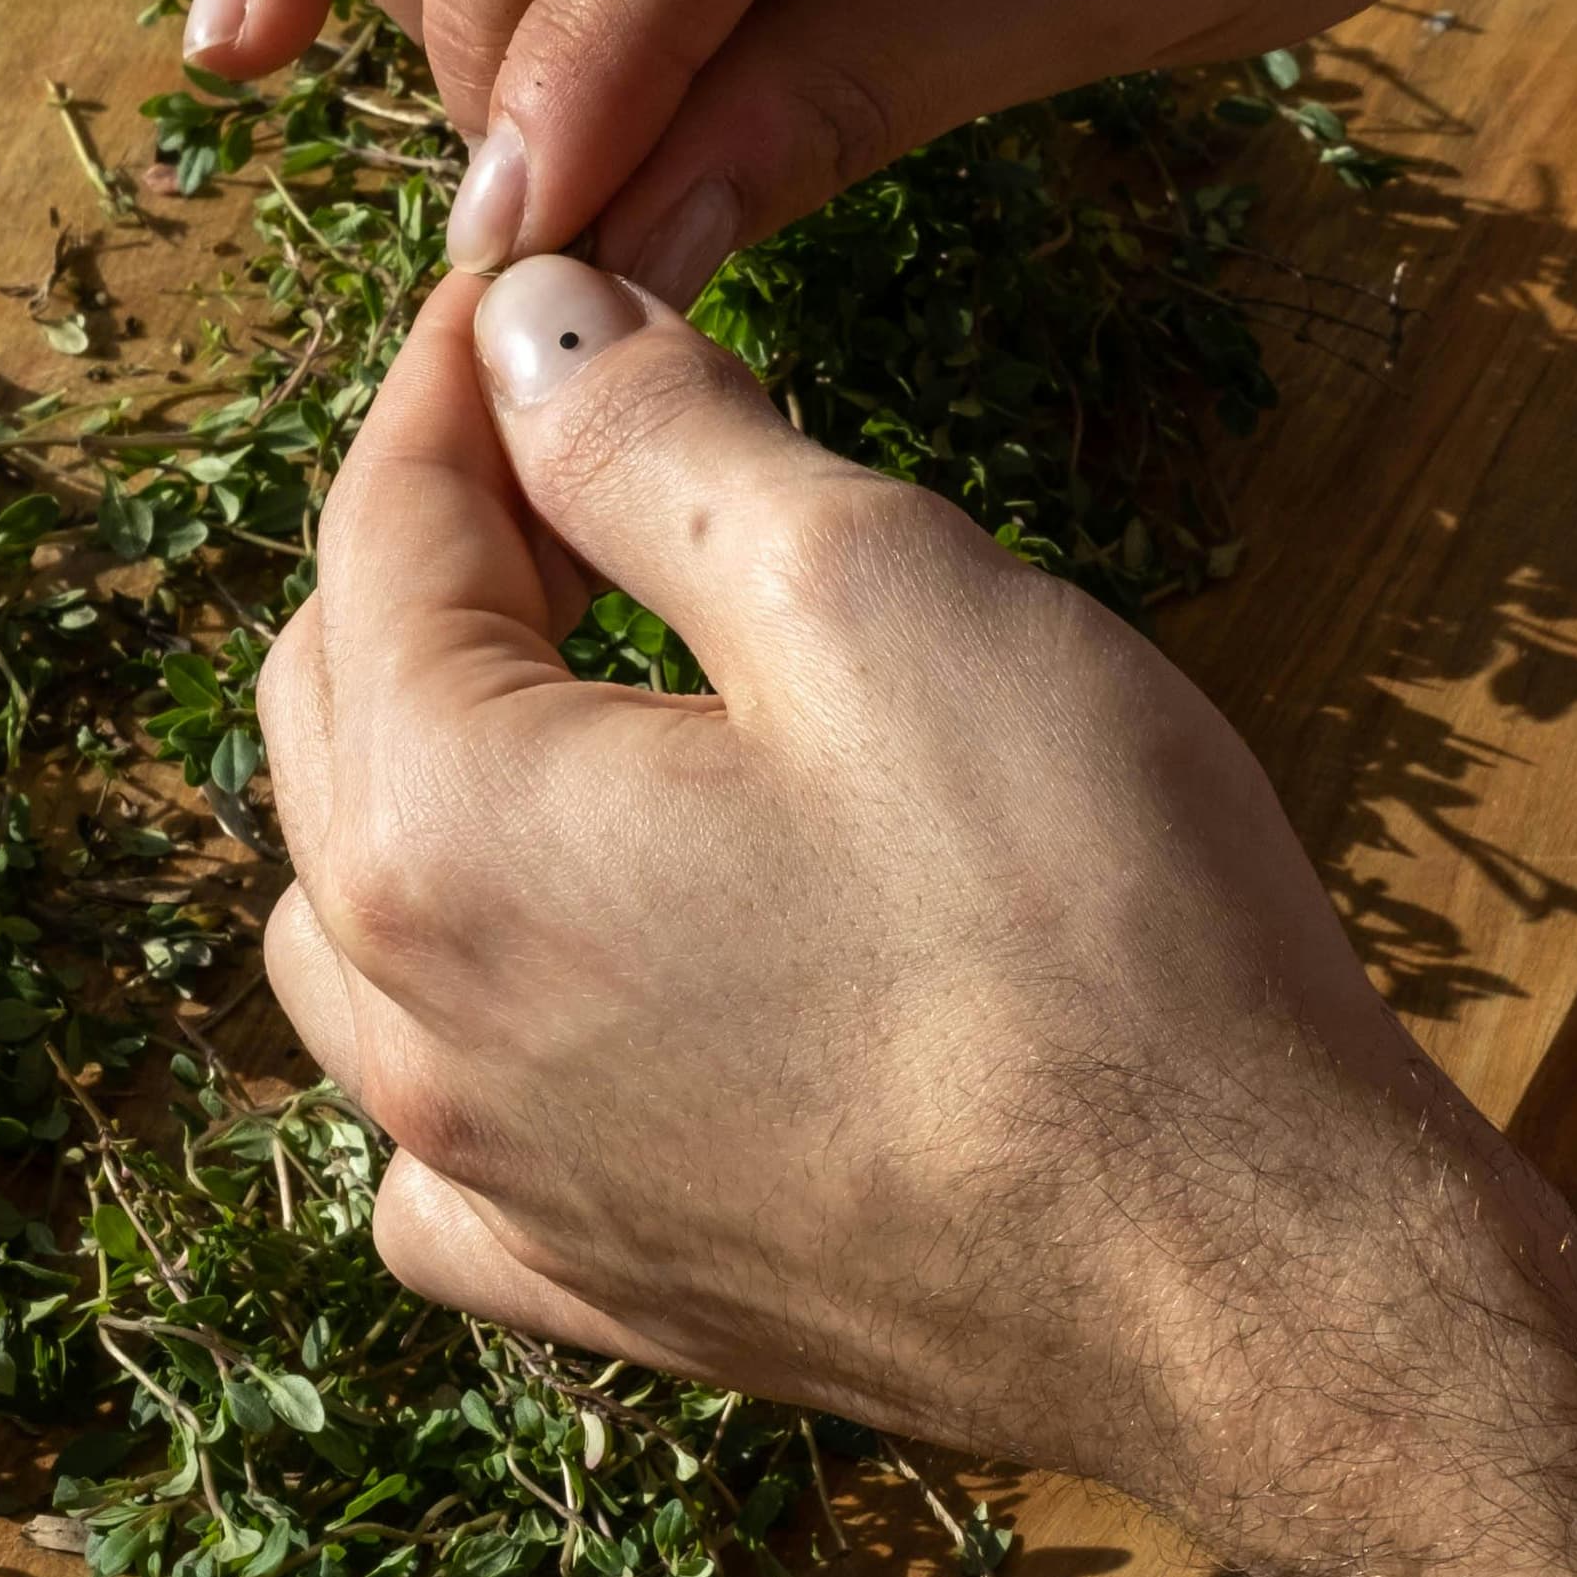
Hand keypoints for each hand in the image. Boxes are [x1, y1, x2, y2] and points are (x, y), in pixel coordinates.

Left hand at [261, 258, 1576, 1576]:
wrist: (1243, 1282)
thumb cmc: (1088, 923)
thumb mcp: (880, 595)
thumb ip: (660, 441)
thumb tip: (532, 328)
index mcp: (440, 826)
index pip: (380, 529)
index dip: (461, 376)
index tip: (542, 286)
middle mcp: (410, 1025)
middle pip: (333, 712)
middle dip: (433, 553)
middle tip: (577, 442)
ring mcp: (490, 1181)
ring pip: (352, 922)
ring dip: (424, 769)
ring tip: (575, 674)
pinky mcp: (596, 1290)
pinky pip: (436, 1130)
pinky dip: (462, 1012)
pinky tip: (573, 968)